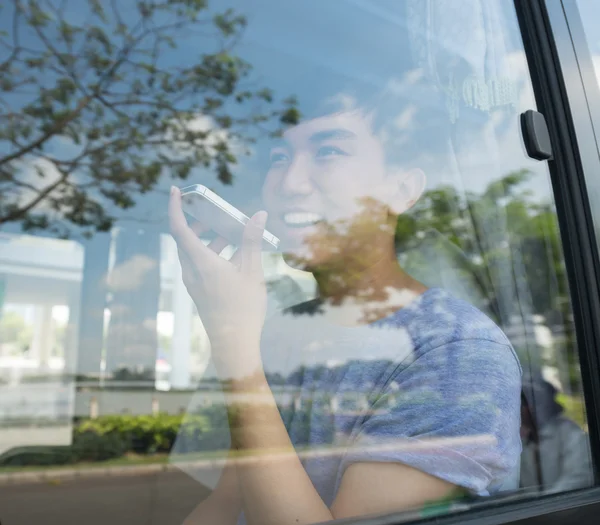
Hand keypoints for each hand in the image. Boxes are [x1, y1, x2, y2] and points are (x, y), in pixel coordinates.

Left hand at [169, 186, 266, 377]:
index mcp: (201, 263)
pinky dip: (211, 253)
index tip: (176, 189)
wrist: (234, 342)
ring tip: (233, 234)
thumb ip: (252, 240)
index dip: (175, 207)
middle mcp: (191, 271)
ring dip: (208, 238)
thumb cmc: (243, 307)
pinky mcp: (199, 291)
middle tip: (213, 211)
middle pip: (185, 238)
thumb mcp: (252, 270)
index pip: (179, 228)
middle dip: (197, 221)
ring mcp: (193, 282)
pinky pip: (199, 264)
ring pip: (193, 251)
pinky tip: (234, 257)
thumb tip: (259, 215)